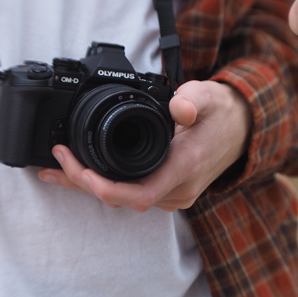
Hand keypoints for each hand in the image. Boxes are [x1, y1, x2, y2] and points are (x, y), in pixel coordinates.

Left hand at [37, 80, 251, 211]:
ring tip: (54, 169)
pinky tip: (78, 174)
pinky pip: (128, 194)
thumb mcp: (209, 96)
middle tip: (54, 161)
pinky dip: (101, 184)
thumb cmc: (222, 114)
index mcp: (184, 169)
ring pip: (121, 199)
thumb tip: (178, 108)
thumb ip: (192, 100)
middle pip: (121, 200)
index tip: (79, 170)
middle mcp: (177, 190)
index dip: (104, 189)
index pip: (139, 195)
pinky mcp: (165, 192)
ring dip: (87, 186)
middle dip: (83, 184)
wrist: (243, 130)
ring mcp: (172, 195)